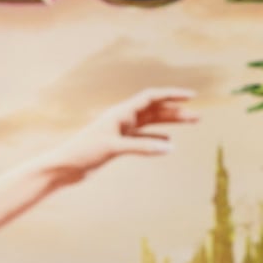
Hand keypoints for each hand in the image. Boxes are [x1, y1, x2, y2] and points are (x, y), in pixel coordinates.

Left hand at [46, 87, 197, 180]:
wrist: (64, 167)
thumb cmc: (83, 152)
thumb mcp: (114, 148)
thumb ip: (142, 147)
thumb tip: (170, 147)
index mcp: (121, 113)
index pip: (151, 98)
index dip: (171, 95)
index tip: (191, 96)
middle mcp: (122, 119)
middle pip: (155, 110)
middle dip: (177, 112)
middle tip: (198, 117)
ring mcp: (121, 132)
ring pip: (151, 124)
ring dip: (170, 123)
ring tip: (189, 124)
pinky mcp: (118, 145)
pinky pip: (142, 138)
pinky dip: (156, 139)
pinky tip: (168, 143)